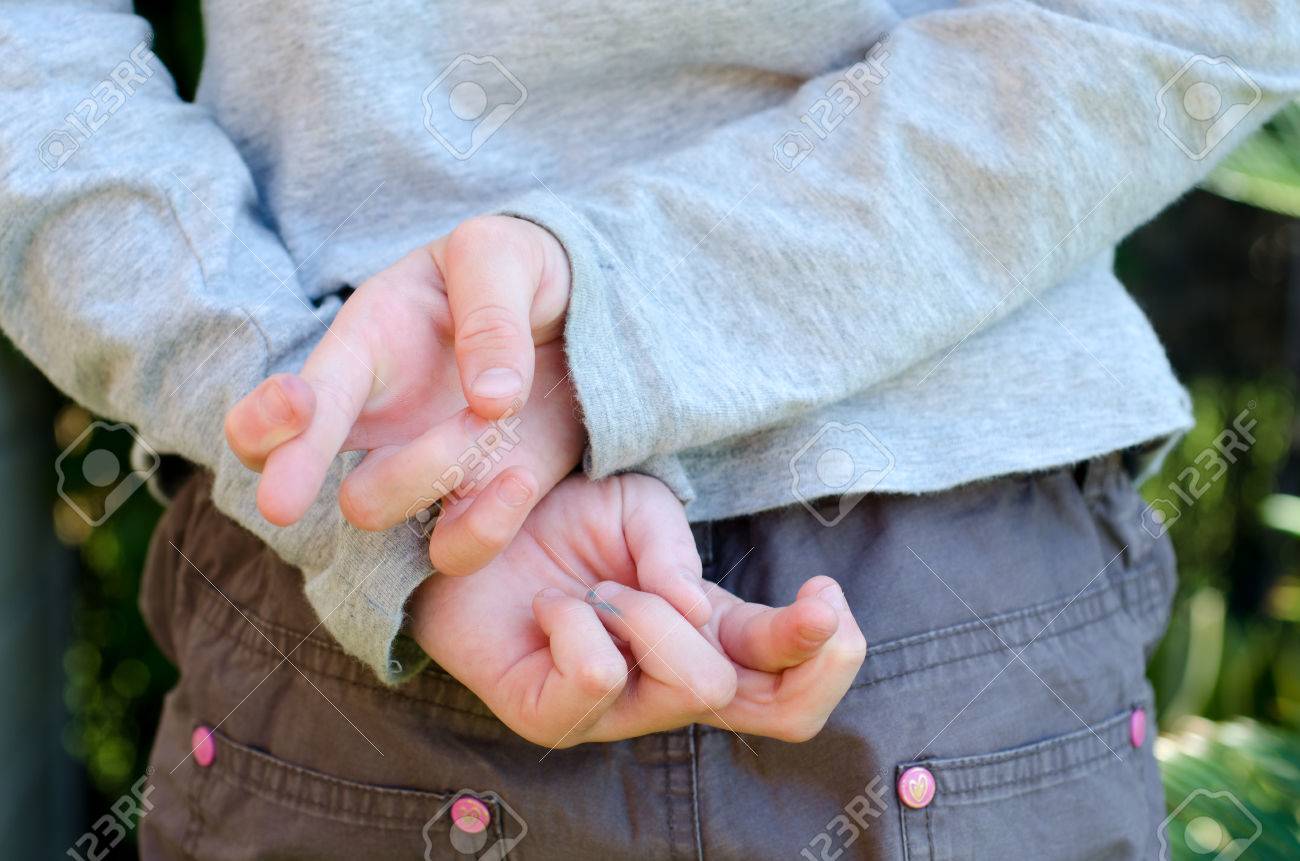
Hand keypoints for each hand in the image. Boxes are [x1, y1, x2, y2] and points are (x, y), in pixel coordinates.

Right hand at [224, 217, 579, 573]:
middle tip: (283, 503)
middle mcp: (376, 419)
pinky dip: (484, 528)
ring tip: (494, 416)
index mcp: (365, 346)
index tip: (295, 403)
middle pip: (288, 466)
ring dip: (431, 467)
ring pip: (372, 508)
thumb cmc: (520, 270)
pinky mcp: (475, 505)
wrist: (581, 315)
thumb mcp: (503, 254)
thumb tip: (490, 400)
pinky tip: (522, 477)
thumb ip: (490, 312)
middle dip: (294, 470)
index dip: (269, 411)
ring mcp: (421, 468)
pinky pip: (454, 550)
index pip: (293, 393)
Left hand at [411, 473, 866, 746]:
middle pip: (779, 713)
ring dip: (650, 612)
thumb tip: (699, 610)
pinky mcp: (550, 719)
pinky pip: (596, 677)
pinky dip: (580, 622)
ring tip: (597, 589)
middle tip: (715, 590)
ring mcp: (614, 712)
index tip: (823, 593)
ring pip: (693, 685)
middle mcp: (671, 684)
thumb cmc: (557, 519)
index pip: (793, 682)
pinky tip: (552, 609)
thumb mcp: (637, 510)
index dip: (831, 653)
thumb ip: (676, 553)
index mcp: (706, 636)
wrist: (462, 518)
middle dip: (778, 639)